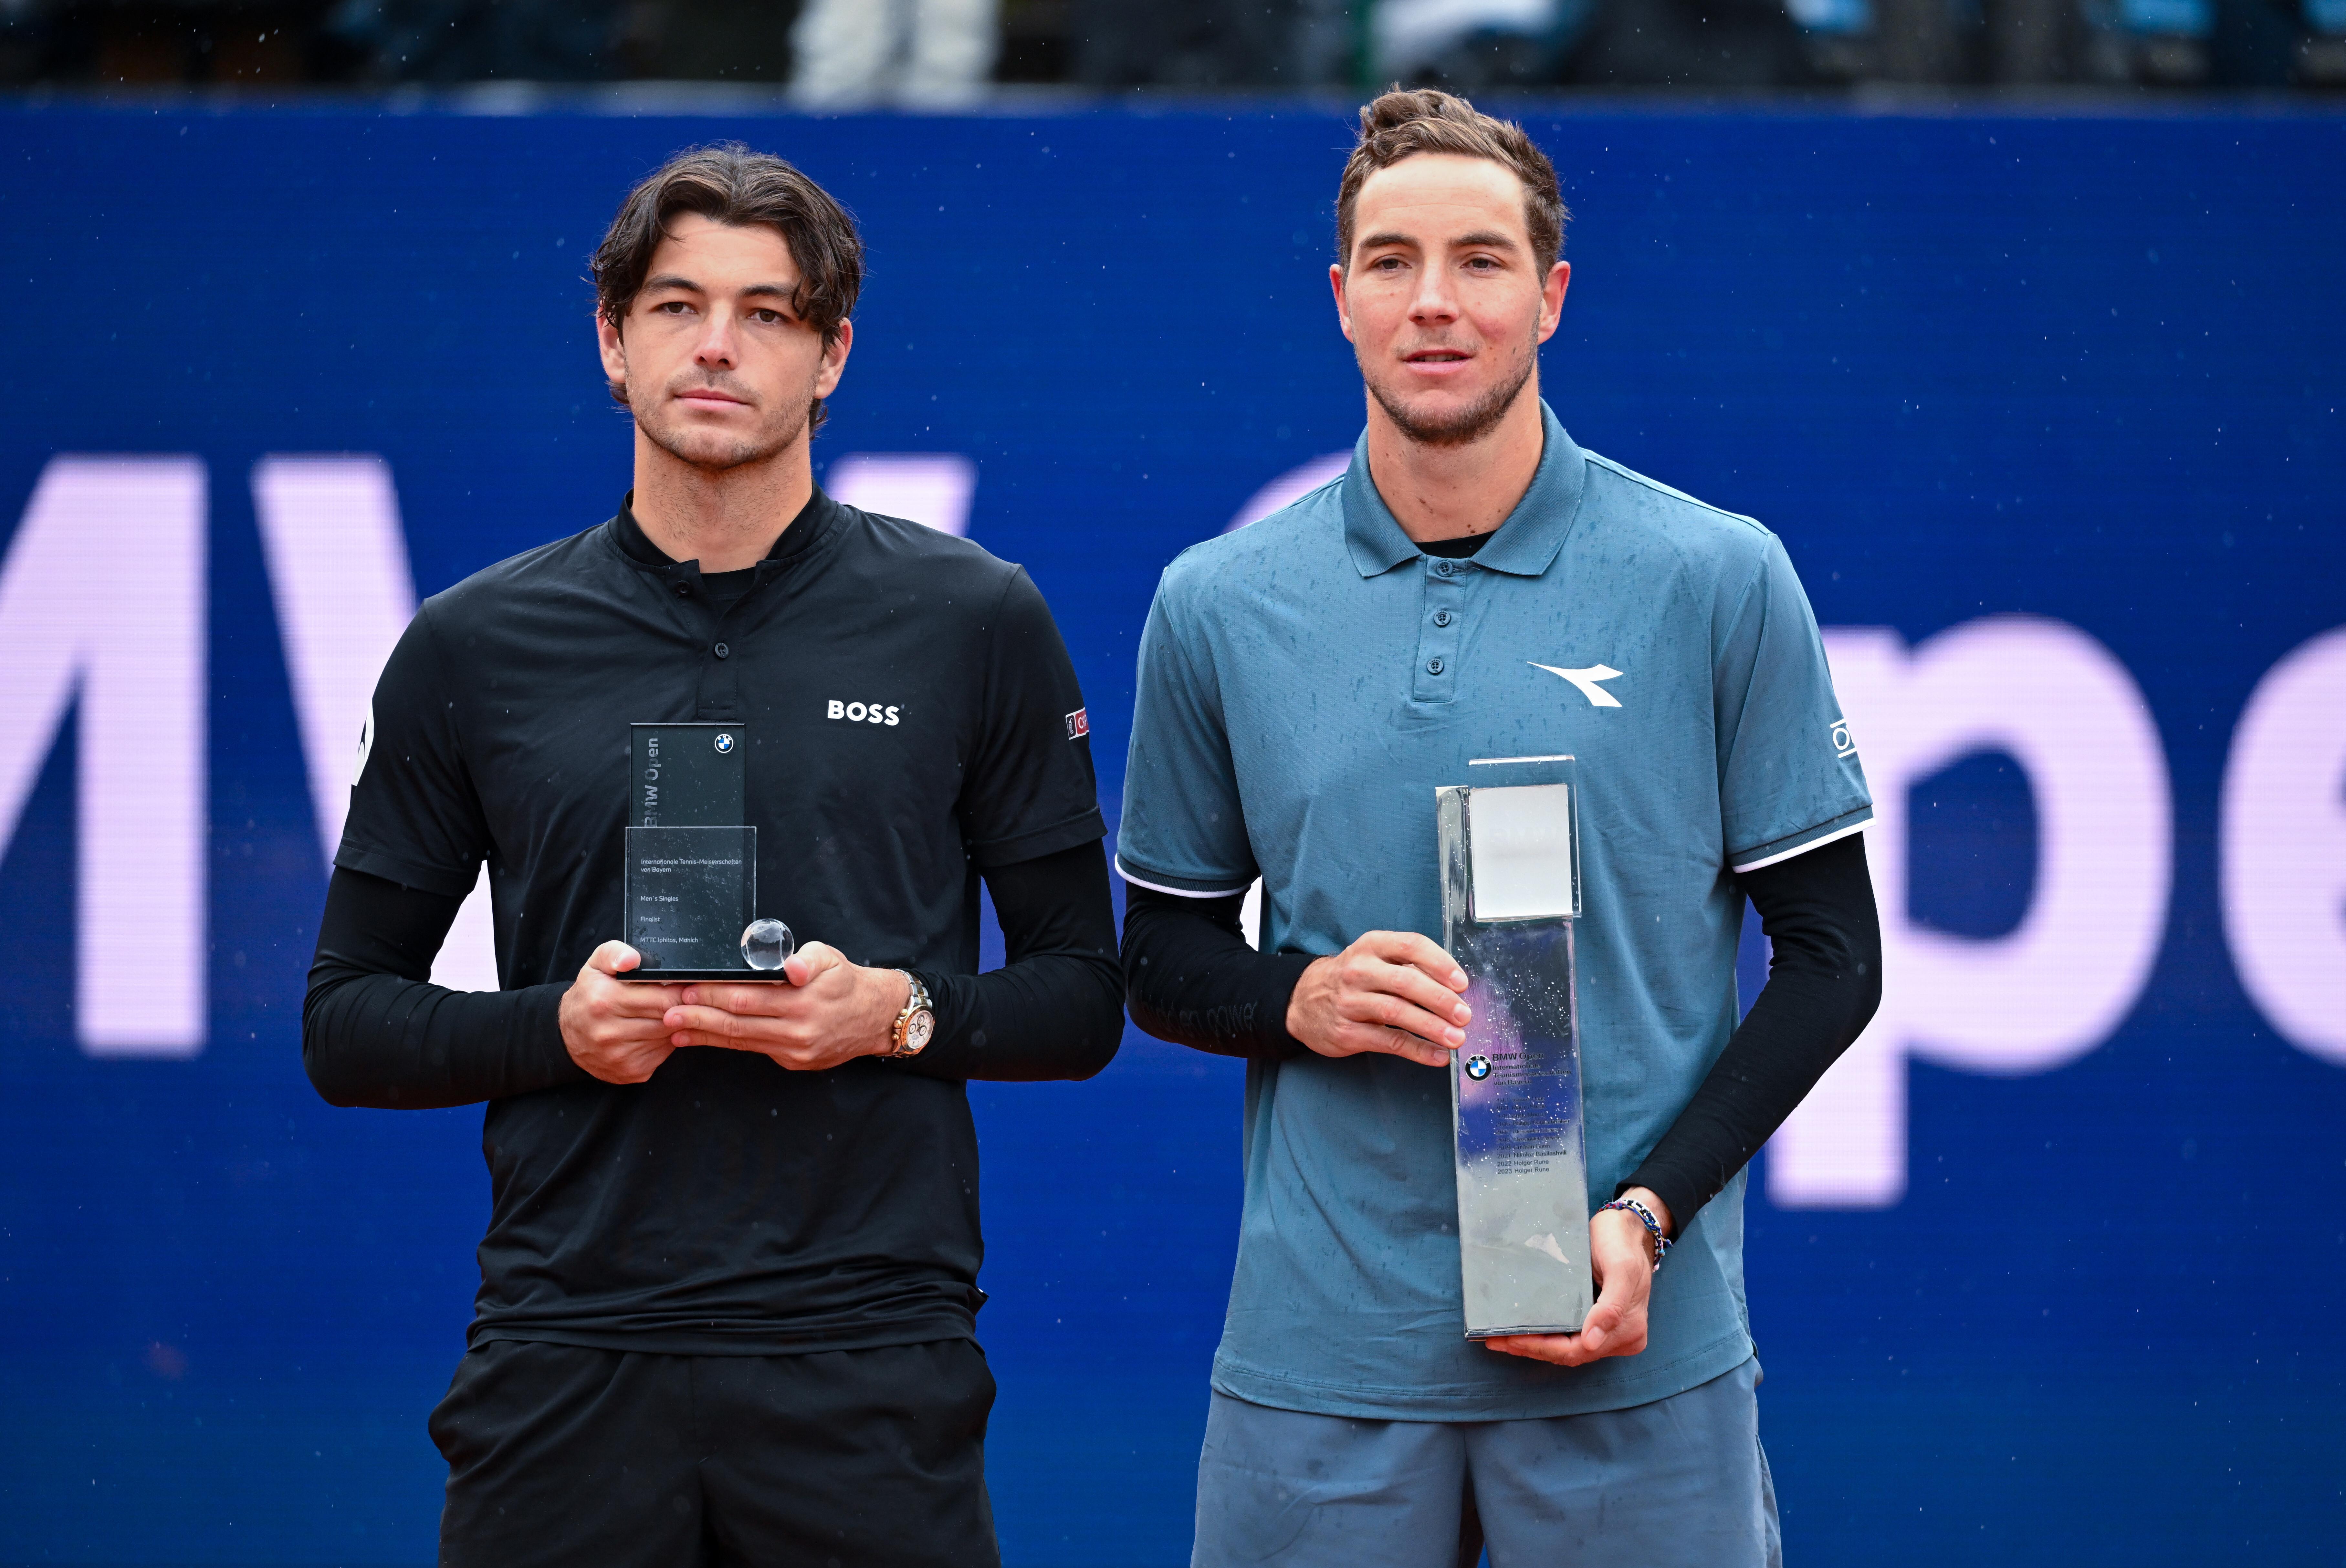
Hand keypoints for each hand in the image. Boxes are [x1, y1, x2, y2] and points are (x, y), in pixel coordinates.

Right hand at [560, 941, 687, 1083]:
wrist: (567, 1035)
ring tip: (666, 1013)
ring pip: (668, 1037)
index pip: (664, 999)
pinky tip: (655, 1031)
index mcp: (605, 1001)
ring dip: (673, 1025)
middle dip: (680, 1007)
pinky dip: (665, 1042)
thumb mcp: (595, 965)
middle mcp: (610, 1033)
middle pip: (669, 1019)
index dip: (680, 991)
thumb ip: (614, 953)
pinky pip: (663, 1054)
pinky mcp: (631, 1071)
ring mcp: (620, 1056)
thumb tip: (632, 960)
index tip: (683, 986)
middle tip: (683, 998)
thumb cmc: (588, 995)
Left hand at [658, 942, 907, 1071]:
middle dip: (699, 1015)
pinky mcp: (793, 1061)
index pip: (748, 996)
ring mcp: (795, 1049)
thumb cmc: (844, 981)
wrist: (874, 1017)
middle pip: (738, 1021)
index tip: (687, 988)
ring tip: (674, 1027)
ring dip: (704, 1033)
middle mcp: (797, 1028)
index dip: (714, 994)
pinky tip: (701, 1038)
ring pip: (741, 1040)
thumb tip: (790, 967)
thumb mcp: (830, 958)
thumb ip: (806, 960)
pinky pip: (752, 1049)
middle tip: (668, 1010)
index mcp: (803, 1000)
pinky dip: (724, 1043)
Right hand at [1284, 930, 1470, 1067]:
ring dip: (1432, 1027)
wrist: (1302, 1000)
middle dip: (1440, 999)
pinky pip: (1388, 1041)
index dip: (1440, 963)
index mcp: (1371, 946)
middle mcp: (1359, 970)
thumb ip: (1409, 966)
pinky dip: (1417, 1050)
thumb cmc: (1352, 979)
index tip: (1461, 982)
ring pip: (1397, 1012)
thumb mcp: (1374, 959)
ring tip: (1456, 1038)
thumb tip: (1455, 988)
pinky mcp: (1348, 1031)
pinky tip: (1436, 1055)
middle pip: (1405, 981)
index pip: (1411, 946)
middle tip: (1464, 1014)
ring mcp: (1350, 1001)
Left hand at [1482, 1188, 1673, 1367]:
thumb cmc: (1623, 1243)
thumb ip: (1611, 1307)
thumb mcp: (1621, 1269)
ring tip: (1500, 1339)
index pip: (1577, 1351)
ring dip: (1534, 1345)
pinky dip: (1545, 1336)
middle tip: (1495, 1340)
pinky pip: (1568, 1335)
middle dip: (1531, 1348)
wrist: (1628, 1226)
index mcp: (1628, 1331)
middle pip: (1569, 1353)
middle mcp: (1619, 1338)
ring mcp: (1608, 1331)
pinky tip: (1522, 1331)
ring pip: (1566, 1348)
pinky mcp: (1596, 1320)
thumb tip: (1590, 1342)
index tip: (1512, 1340)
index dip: (1543, 1348)